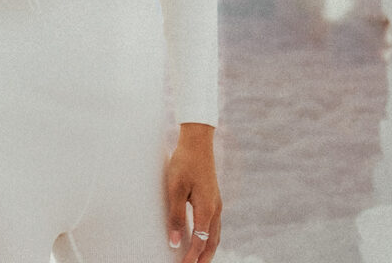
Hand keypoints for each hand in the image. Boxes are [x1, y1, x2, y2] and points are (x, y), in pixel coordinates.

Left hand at [166, 124, 221, 262]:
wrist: (198, 141)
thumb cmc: (184, 162)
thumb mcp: (175, 189)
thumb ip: (175, 216)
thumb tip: (175, 242)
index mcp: (207, 210)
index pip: (200, 244)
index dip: (191, 259)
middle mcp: (215, 209)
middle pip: (211, 243)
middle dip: (204, 260)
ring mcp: (216, 202)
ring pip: (215, 234)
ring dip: (208, 250)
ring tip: (198, 260)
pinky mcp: (214, 196)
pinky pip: (214, 224)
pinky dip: (209, 237)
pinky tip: (201, 236)